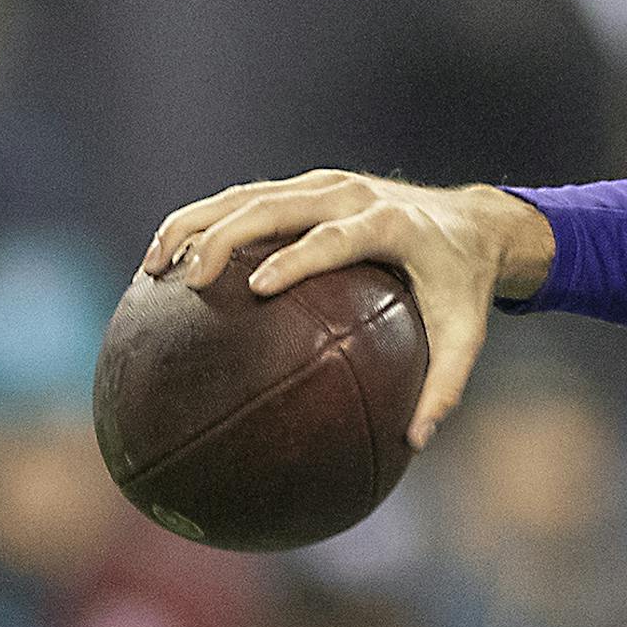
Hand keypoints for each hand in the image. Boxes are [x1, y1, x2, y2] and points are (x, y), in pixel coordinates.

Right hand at [137, 171, 556, 448]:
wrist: (472, 223)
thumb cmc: (463, 286)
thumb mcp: (466, 334)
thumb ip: (444, 386)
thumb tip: (414, 443)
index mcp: (392, 225)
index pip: (336, 237)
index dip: (298, 258)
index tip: (257, 288)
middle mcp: (352, 194)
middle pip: (276, 204)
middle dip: (225, 236)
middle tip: (186, 280)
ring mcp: (326, 183)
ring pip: (247, 194)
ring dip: (195, 224)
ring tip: (153, 268)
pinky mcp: (308, 185)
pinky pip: (246, 199)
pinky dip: (203, 223)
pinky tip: (166, 264)